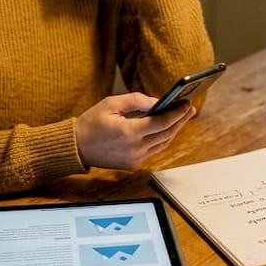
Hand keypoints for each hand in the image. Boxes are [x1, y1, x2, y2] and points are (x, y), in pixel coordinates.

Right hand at [75, 93, 195, 169]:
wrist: (75, 148)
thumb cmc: (90, 123)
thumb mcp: (111, 104)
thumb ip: (136, 100)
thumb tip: (157, 102)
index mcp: (129, 133)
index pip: (162, 123)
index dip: (177, 113)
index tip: (187, 104)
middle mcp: (134, 149)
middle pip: (167, 134)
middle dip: (180, 120)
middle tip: (190, 108)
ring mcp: (134, 159)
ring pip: (162, 144)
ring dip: (173, 131)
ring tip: (182, 117)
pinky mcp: (132, 165)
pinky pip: (153, 151)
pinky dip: (162, 139)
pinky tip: (166, 129)